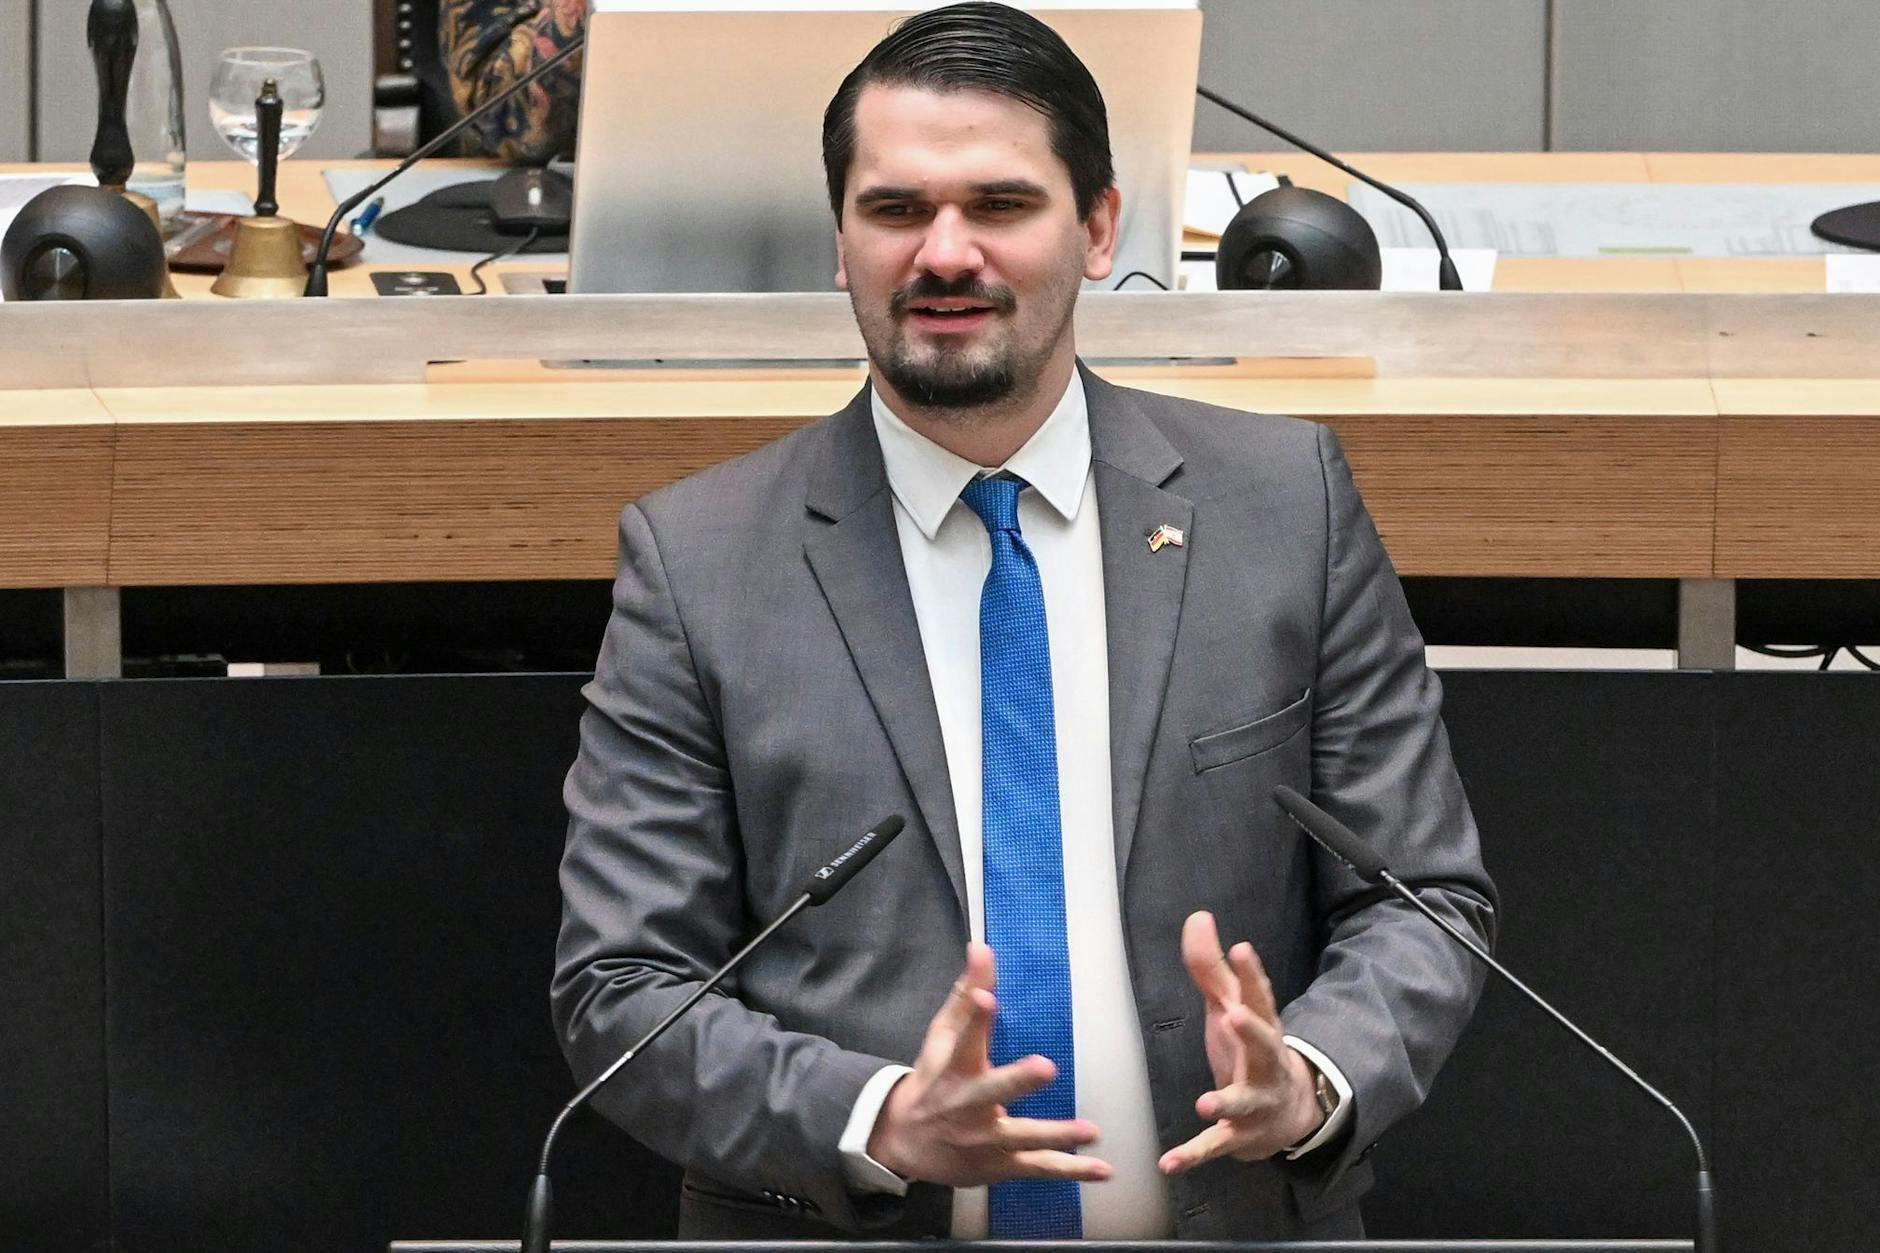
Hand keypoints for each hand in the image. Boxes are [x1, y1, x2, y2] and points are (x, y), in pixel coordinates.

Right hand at [867, 942, 1112, 1186]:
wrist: (904, 1141)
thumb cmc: (934, 1077)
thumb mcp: (943, 1035)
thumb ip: (967, 993)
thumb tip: (981, 946)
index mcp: (953, 1067)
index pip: (963, 1037)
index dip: (974, 1018)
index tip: (986, 998)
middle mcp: (968, 1104)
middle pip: (992, 1090)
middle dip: (1017, 1080)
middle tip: (1044, 1067)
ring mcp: (985, 1138)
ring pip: (1022, 1137)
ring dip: (1057, 1134)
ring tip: (1091, 1130)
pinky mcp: (1000, 1164)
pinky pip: (1039, 1168)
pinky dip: (1072, 1170)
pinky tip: (1104, 1169)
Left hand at [1159, 911, 1322, 1174]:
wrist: (1288, 1114)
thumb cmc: (1249, 1050)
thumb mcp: (1231, 1007)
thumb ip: (1210, 967)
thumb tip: (1198, 915)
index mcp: (1261, 1027)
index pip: (1259, 996)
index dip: (1252, 973)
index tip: (1242, 947)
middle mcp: (1264, 1063)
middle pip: (1264, 1044)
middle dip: (1252, 1031)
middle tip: (1234, 1014)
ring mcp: (1255, 1102)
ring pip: (1244, 1101)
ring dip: (1227, 1102)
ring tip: (1206, 1102)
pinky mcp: (1239, 1136)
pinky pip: (1215, 1147)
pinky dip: (1192, 1156)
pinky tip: (1168, 1164)